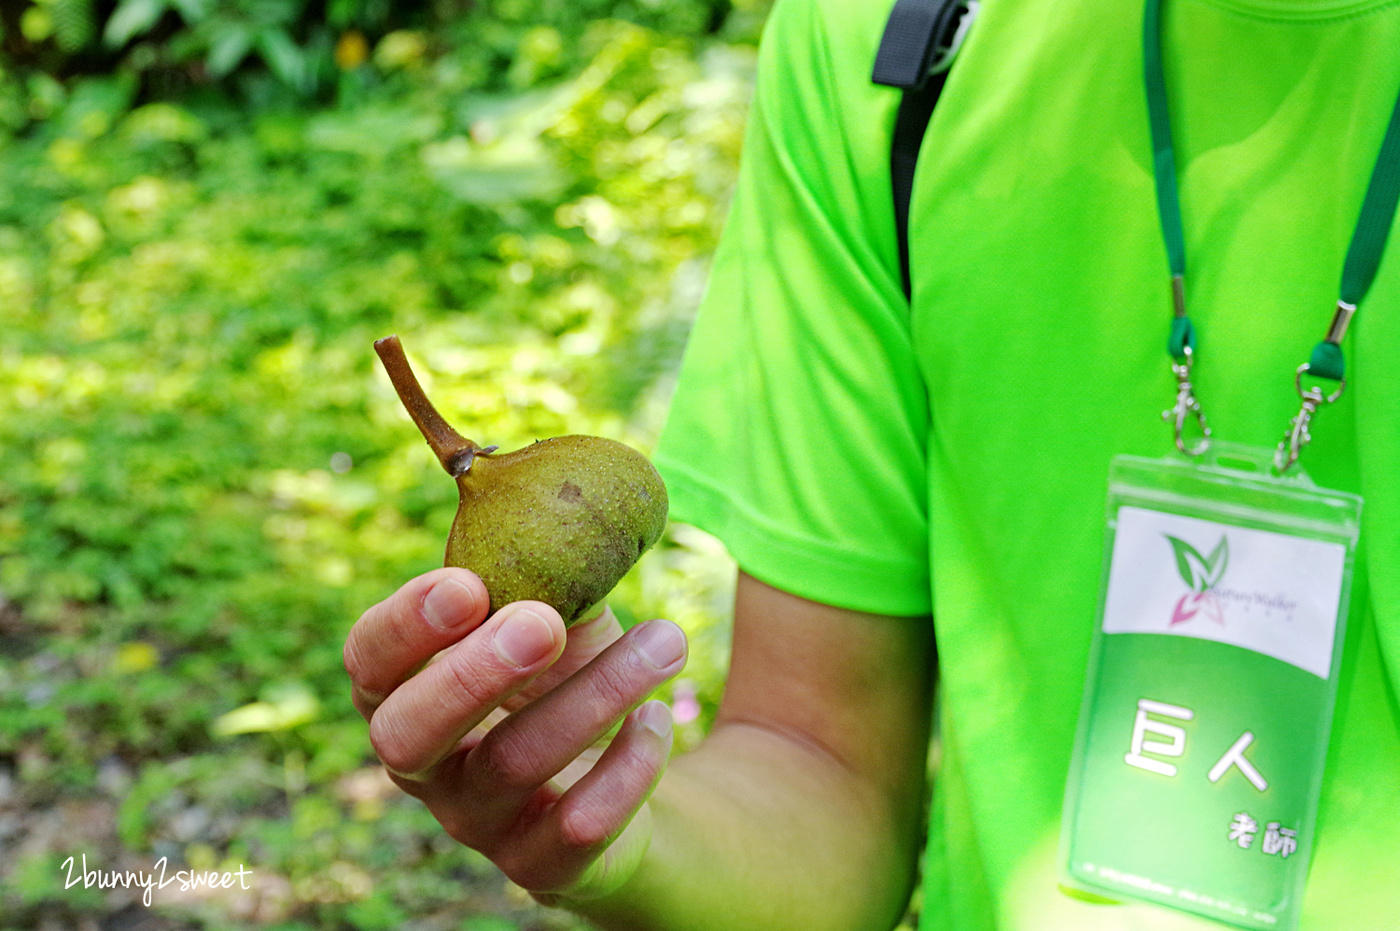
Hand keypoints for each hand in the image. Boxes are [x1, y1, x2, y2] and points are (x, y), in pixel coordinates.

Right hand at [344, 567, 687, 899]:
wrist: (621, 779)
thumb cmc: (567, 681)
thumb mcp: (555, 620)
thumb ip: (545, 575)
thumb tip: (569, 508)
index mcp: (408, 692)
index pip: (368, 664)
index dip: (404, 626)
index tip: (466, 584)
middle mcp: (428, 766)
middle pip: (407, 734)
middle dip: (472, 672)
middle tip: (543, 621)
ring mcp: (481, 824)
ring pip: (513, 764)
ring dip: (594, 694)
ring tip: (666, 639)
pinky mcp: (544, 866)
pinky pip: (578, 825)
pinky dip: (628, 768)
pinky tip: (660, 720)